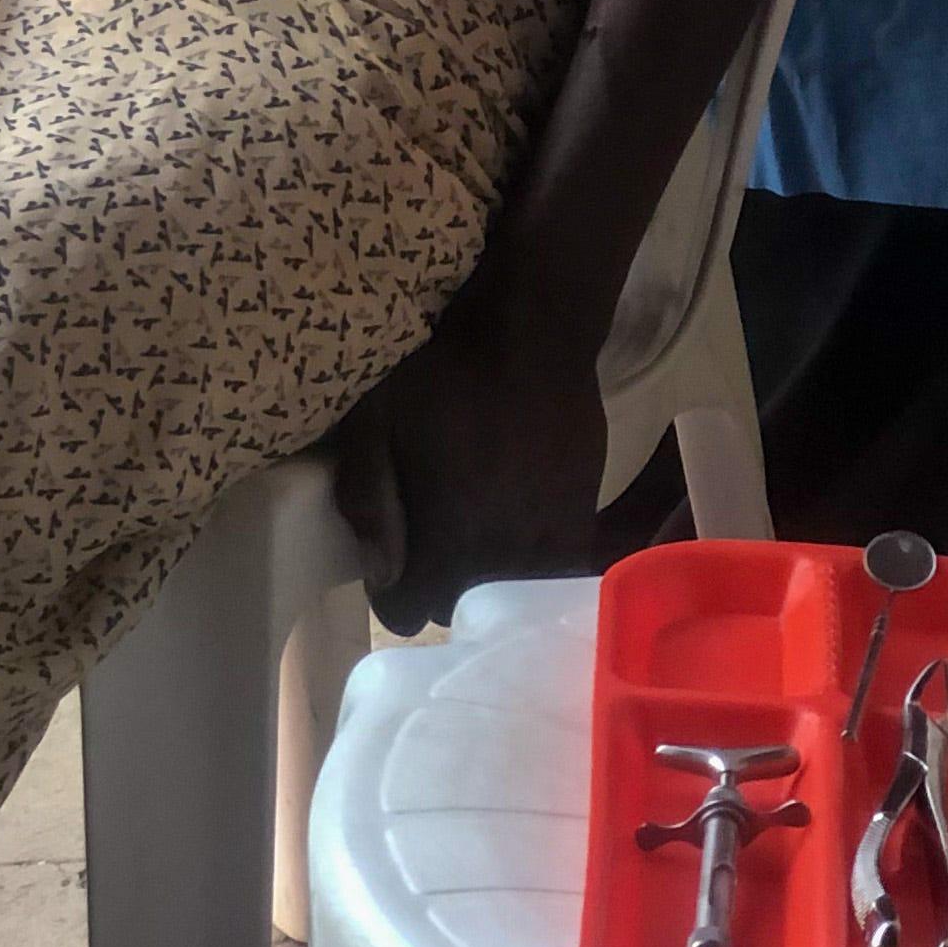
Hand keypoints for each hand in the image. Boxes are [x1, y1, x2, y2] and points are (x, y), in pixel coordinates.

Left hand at [327, 276, 609, 634]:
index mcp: (449, 545)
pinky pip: (551, 565)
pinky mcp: (582, 517)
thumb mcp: (377, 421)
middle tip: (435, 523)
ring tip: (479, 516)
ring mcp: (550, 543)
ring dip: (487, 567)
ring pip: (506, 590)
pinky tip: (518, 507)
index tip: (395, 548)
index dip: (391, 584)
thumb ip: (365, 500)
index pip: (406, 614)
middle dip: (439, 578)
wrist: (532, 332)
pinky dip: (531, 551)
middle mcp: (504, 561)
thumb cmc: (446, 372)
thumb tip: (378, 574)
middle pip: (456, 606)